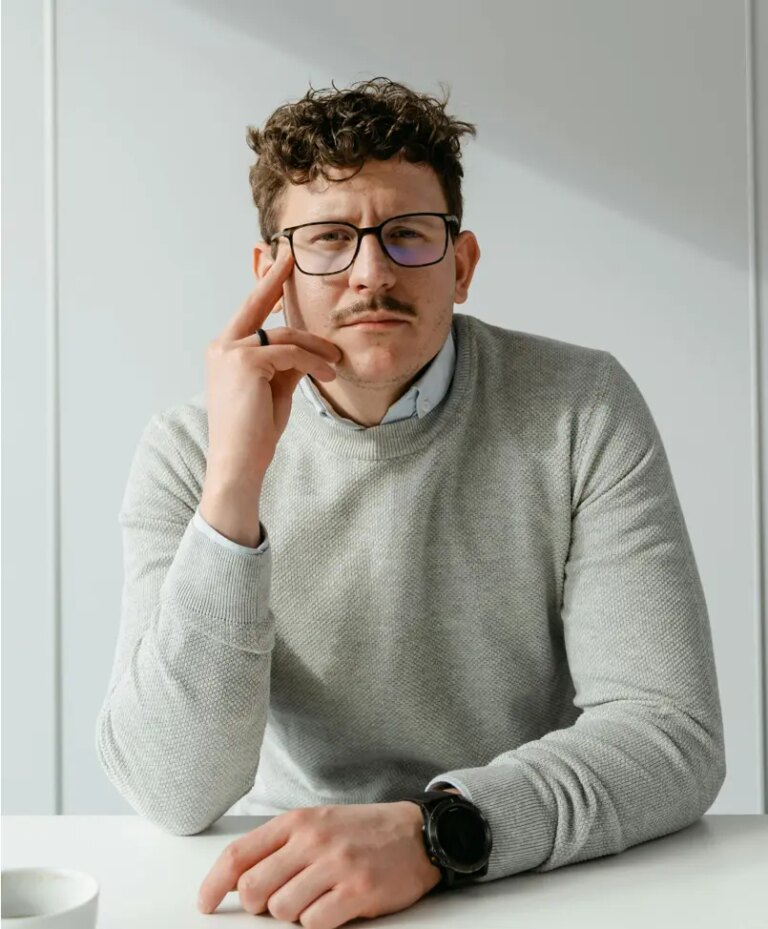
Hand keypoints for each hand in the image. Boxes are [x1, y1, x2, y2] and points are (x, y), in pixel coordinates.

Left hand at [197, 801, 442, 927]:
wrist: (415, 833)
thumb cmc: (361, 831)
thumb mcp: (317, 824)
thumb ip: (280, 846)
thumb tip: (238, 881)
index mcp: (297, 822)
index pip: (239, 855)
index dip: (214, 884)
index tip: (206, 903)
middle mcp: (313, 840)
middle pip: (253, 889)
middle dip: (258, 907)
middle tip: (276, 904)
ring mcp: (336, 864)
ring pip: (282, 911)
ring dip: (293, 916)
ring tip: (315, 901)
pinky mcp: (358, 889)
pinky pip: (316, 923)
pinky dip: (318, 923)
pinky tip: (333, 908)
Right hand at [203, 246, 342, 490]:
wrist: (238, 462)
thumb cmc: (255, 431)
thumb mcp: (274, 388)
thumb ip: (284, 363)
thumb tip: (305, 347)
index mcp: (224, 351)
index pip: (249, 312)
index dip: (267, 286)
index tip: (281, 262)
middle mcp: (221, 346)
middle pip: (257, 304)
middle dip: (276, 277)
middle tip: (293, 255)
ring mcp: (230, 352)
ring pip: (285, 335)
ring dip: (316, 348)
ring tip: (336, 362)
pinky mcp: (245, 362)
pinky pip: (290, 353)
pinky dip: (313, 362)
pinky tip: (328, 375)